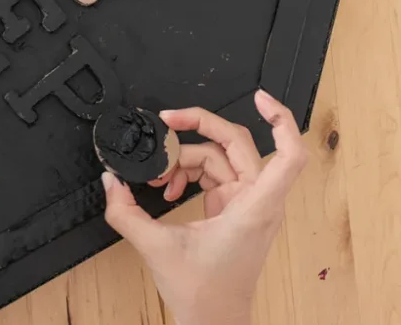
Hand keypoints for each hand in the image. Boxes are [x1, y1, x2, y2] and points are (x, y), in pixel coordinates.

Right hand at [102, 90, 308, 324]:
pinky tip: (169, 188)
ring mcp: (249, 205)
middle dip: (200, 127)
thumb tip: (111, 181)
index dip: (280, 120)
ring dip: (186, 158)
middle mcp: (258, 202)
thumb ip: (125, 211)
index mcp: (253, 208)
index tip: (260, 98)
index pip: (289, 155)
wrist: (214, 324)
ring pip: (221, 157)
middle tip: (168, 118)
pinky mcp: (237, 210)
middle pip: (238, 143)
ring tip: (159, 176)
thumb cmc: (203, 295)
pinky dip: (190, 174)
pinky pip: (216, 174)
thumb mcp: (156, 248)